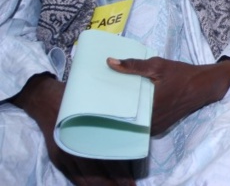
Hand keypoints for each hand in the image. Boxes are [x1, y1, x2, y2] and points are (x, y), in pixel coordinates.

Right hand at [12, 74, 135, 184]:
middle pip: (98, 174)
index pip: (107, 162)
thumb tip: (137, 122)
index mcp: (87, 136)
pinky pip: (73, 178)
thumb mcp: (97, 101)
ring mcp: (65, 157)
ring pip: (86, 180)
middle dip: (115, 184)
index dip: (121, 175)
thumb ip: (113, 115)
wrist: (45, 98)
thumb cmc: (75, 98)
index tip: (132, 183)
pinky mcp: (58, 159)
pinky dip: (85, 185)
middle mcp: (74, 150)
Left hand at [108, 57, 229, 134]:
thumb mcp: (159, 65)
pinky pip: (141, 125)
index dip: (105, 106)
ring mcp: (156, 127)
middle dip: (112, 109)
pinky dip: (135, 117)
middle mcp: (152, 121)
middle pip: (124, 118)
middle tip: (99, 98)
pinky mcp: (159, 128)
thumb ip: (133, 66)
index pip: (119, 110)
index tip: (94, 98)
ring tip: (111, 102)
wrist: (204, 86)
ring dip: (124, 114)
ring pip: (132, 123)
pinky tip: (129, 106)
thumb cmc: (182, 74)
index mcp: (149, 106)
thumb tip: (109, 62)